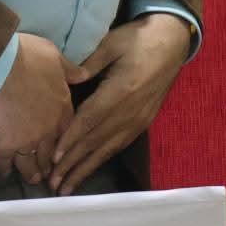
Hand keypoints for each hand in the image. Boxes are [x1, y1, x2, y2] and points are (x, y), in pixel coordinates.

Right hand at [0, 33, 74, 183]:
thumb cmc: (26, 58)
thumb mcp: (54, 56)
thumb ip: (69, 69)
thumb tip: (84, 75)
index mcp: (61, 108)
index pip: (68, 130)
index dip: (66, 141)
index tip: (65, 150)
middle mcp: (47, 130)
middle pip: (51, 152)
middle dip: (51, 163)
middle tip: (51, 174)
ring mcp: (25, 140)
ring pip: (31, 163)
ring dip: (32, 172)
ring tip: (33, 179)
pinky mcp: (2, 146)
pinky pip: (4, 163)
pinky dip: (5, 169)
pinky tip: (5, 173)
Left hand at [50, 13, 191, 194]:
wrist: (173, 40)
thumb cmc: (139, 38)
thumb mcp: (112, 43)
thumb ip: (89, 63)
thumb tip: (67, 80)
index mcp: (122, 89)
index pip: (91, 119)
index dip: (71, 139)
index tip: (54, 157)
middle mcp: (131, 110)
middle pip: (96, 140)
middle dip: (73, 163)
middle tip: (52, 183)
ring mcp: (139, 118)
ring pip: (108, 148)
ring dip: (86, 168)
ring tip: (66, 187)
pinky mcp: (143, 121)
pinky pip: (119, 144)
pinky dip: (102, 159)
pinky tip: (89, 169)